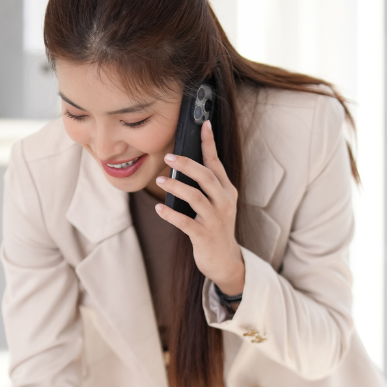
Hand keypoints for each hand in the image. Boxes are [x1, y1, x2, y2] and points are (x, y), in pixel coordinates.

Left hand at [154, 120, 244, 295]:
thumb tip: (181, 166)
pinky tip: (159, 209)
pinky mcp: (204, 236)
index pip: (217, 163)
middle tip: (168, 157)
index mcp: (227, 192)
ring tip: (160, 181)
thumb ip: (205, 188)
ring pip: (195, 197)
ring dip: (176, 187)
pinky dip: (171, 215)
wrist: (226, 262)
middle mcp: (224, 203)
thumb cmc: (216, 230)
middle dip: (187, 164)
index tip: (204, 124)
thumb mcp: (217, 206)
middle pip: (206, 177)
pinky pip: (185, 222)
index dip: (210, 143)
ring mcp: (215, 220)